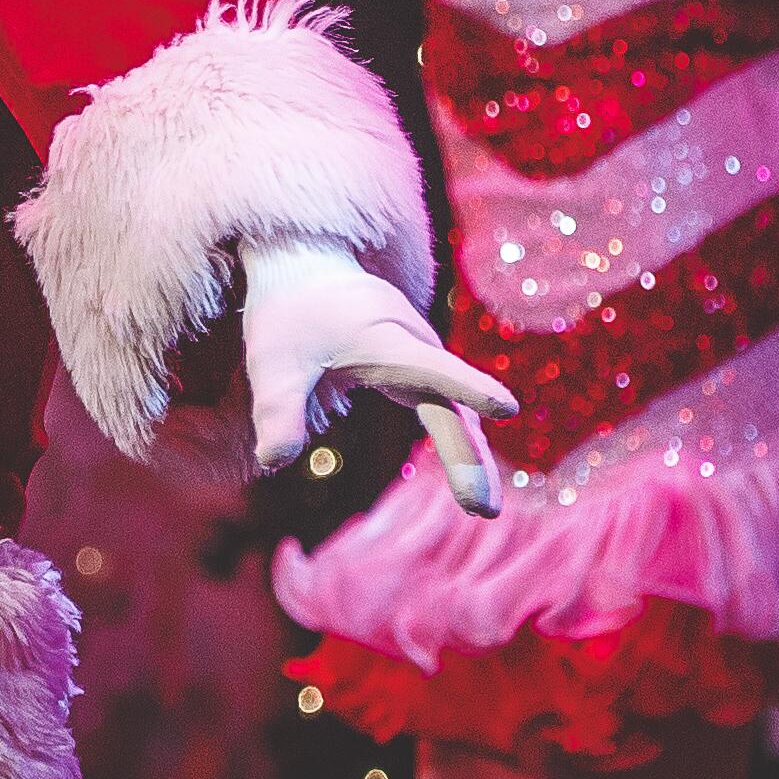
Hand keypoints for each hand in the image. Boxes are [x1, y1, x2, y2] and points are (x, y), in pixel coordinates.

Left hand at [237, 236, 514, 518]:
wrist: (307, 268)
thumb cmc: (289, 312)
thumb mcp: (271, 361)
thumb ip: (277, 409)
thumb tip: (273, 461)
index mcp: (383, 339)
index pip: (430, 368)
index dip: (466, 388)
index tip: (506, 407)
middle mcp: (413, 346)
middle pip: (449, 405)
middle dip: (467, 456)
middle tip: (483, 510)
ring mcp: (421, 358)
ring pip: (454, 410)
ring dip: (470, 457)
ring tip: (482, 509)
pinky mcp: (417, 370)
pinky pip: (446, 408)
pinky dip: (459, 443)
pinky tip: (471, 481)